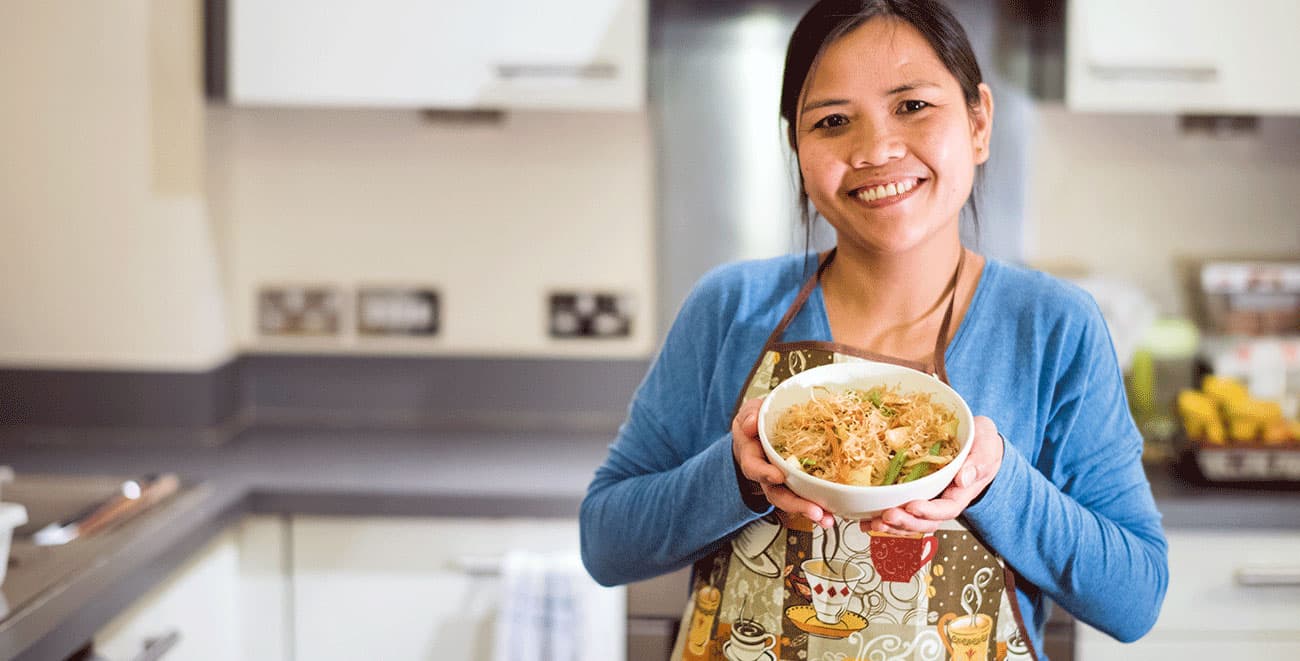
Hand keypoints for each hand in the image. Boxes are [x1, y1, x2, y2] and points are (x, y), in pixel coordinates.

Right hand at [732, 397, 835, 528]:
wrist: (762, 433)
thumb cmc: (756, 424)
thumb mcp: (750, 412)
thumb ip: (750, 415)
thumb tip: (751, 423)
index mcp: (753, 457)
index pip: (754, 468)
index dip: (765, 474)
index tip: (777, 476)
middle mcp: (767, 474)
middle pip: (776, 493)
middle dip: (795, 504)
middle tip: (814, 511)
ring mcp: (782, 482)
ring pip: (793, 500)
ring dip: (809, 511)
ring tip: (827, 518)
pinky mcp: (797, 483)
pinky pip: (807, 496)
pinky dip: (820, 506)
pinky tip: (833, 512)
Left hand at [861, 415, 1003, 534]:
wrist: (979, 445)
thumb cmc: (984, 447)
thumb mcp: (986, 448)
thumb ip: (978, 463)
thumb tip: (964, 479)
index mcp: (961, 493)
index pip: (946, 509)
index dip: (929, 511)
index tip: (912, 506)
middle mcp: (943, 502)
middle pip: (925, 522)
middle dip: (905, 522)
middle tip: (886, 516)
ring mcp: (930, 502)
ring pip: (912, 523)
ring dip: (892, 527)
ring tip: (873, 524)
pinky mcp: (917, 497)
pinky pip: (902, 514)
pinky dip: (885, 521)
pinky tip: (866, 521)